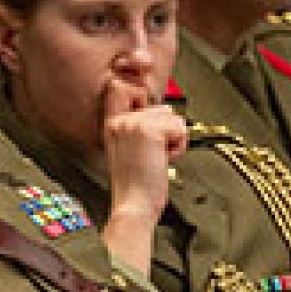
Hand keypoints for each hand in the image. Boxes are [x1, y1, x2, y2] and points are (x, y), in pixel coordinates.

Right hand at [97, 78, 187, 272]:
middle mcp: (120, 120)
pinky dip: (179, 145)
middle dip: (165, 126)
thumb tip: (161, 110)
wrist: (133, 205)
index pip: (119, 86)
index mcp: (111, 124)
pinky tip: (164, 158)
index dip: (138, 93)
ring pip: (171, 115)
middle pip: (157, 104)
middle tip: (153, 150)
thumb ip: (136, 127)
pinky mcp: (150, 131)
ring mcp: (134, 124)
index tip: (144, 112)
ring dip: (173, 137)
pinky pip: (179, 128)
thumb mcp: (125, 150)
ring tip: (158, 156)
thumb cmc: (134, 185)